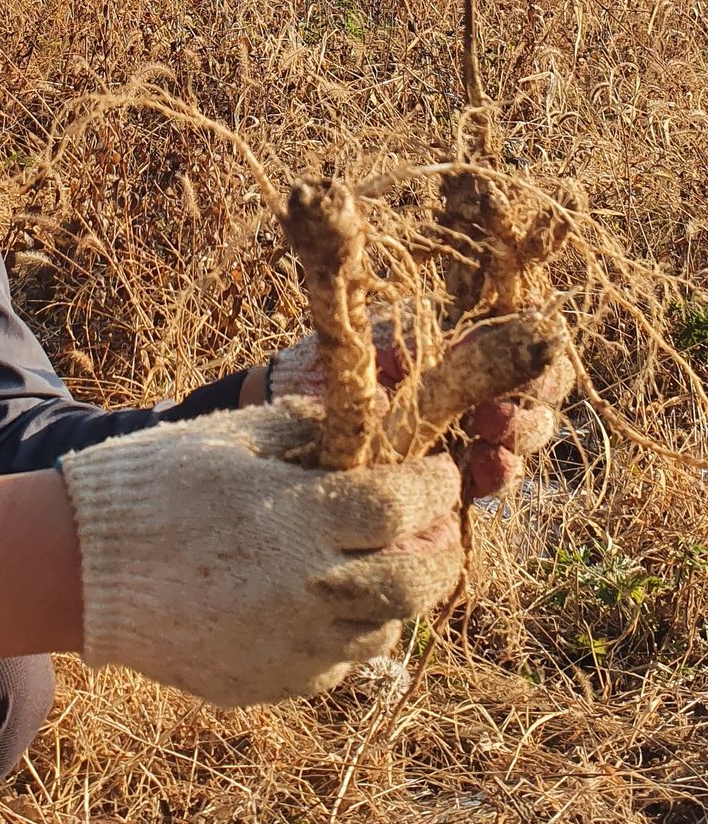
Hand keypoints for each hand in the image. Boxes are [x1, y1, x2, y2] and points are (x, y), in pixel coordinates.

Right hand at [60, 401, 463, 706]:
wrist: (80, 570)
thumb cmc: (154, 485)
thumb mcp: (231, 435)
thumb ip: (307, 428)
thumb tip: (366, 420)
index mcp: (300, 517)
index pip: (404, 505)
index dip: (435, 486)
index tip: (438, 472)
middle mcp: (308, 590)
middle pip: (417, 582)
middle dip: (443, 553)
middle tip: (440, 530)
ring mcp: (290, 647)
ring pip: (385, 630)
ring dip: (398, 595)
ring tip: (384, 564)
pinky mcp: (269, 683)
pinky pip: (336, 664)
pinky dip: (349, 633)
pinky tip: (332, 603)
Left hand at [269, 307, 573, 498]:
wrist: (281, 405)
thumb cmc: (329, 361)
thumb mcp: (375, 343)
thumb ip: (425, 344)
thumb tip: (476, 339)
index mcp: (466, 354)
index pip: (530, 358)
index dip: (543, 368)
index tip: (526, 375)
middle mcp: (474, 397)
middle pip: (537, 407)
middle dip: (529, 416)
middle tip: (495, 421)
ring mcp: (461, 440)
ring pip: (517, 448)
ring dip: (514, 450)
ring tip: (489, 451)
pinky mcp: (442, 481)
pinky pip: (483, 483)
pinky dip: (490, 479)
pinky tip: (478, 475)